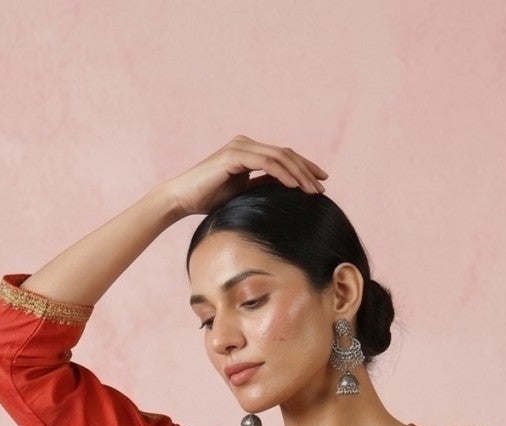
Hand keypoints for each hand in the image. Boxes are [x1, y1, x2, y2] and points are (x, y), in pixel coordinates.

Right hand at [157, 137, 328, 221]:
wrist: (182, 199)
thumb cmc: (209, 200)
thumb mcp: (244, 194)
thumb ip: (263, 185)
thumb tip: (287, 187)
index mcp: (248, 151)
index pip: (282, 157)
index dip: (303, 168)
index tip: (320, 183)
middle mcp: (245, 144)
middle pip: (285, 154)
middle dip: (307, 170)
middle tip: (323, 187)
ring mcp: (240, 147)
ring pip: (279, 157)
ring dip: (299, 174)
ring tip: (313, 191)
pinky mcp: (234, 155)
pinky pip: (265, 163)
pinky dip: (282, 174)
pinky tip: (295, 187)